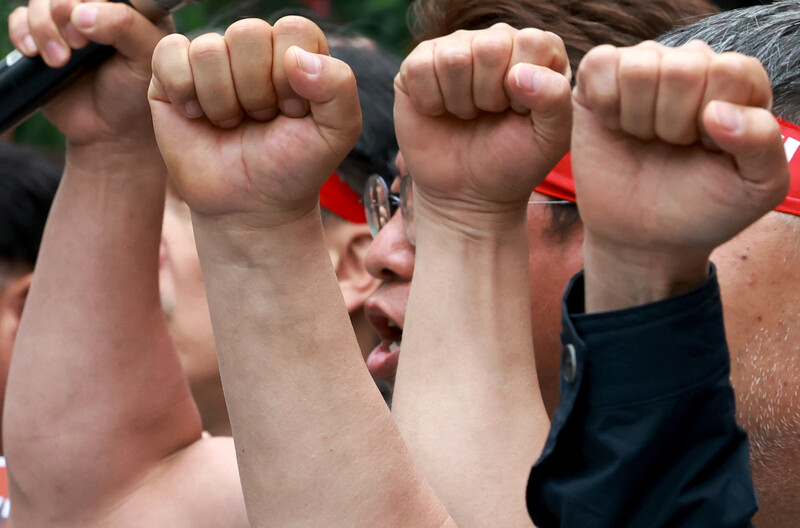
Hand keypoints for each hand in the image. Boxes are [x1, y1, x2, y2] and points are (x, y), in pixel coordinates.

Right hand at [8, 1, 171, 146]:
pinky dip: (23, 33)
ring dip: (45, 28)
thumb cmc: (136, 95)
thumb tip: (82, 13)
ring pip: (41, 2)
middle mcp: (97, 11)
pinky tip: (36, 54)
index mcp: (130, 9)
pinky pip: (19, 19)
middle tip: (79, 45)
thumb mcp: (145, 58)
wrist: (112, 132)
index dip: (94, 1)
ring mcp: (67, 26)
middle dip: (65, 12)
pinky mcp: (43, 41)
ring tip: (61, 60)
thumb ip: (125, 26)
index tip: (98, 26)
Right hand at [148, 17, 361, 225]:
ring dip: (223, 101)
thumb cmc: (294, 165)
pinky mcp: (171, 73)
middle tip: (260, 120)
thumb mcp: (338, 133)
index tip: (294, 112)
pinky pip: (169, 53)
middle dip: (256, 91)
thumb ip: (339, 86)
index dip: (292, 76)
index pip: (294, 30)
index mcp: (296, 51)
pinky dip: (185, 91)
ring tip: (232, 123)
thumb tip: (296, 57)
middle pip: (248, 33)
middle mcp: (254, 47)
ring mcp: (213, 58)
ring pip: (209, 49)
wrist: (251, 204)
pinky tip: (197, 116)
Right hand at [394, 23, 571, 228]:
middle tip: (489, 115)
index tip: (519, 111)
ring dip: (460, 101)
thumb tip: (518, 73)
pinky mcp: (417, 66)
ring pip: (453, 58)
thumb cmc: (513, 161)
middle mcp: (494, 40)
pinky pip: (419, 68)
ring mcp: (454, 49)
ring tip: (467, 115)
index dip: (524, 86)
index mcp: (534, 50)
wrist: (468, 192)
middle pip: (489, 46)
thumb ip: (555, 98)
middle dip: (489, 95)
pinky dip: (430, 102)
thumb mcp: (551, 138)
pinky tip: (440, 112)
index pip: (531, 42)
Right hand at [572, 41, 789, 308]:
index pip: (729, 71)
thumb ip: (762, 143)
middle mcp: (690, 65)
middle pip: (682, 68)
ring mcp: (643, 69)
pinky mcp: (598, 79)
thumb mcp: (756, 186)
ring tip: (643, 139)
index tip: (704, 148)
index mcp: (736, 82)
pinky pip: (600, 64)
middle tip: (670, 148)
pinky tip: (614, 125)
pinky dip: (604, 102)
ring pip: (639, 66)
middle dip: (672, 123)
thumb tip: (717, 112)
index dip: (711, 118)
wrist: (643, 238)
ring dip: (637, 117)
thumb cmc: (702, 208)